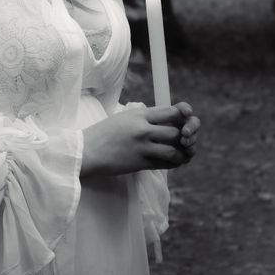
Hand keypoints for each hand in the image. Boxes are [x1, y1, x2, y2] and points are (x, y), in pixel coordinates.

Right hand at [80, 102, 198, 177]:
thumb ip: (145, 117)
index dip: (184, 114)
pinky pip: (165, 164)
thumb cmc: (104, 133)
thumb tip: (167, 119)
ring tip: (183, 153)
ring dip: (183, 152)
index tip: (186, 119)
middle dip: (185, 136)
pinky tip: (175, 161)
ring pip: (174, 150)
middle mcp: (143, 129)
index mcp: (139, 114)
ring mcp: (142, 147)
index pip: (172, 111)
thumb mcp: (124, 117)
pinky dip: (174, 162)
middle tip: (186, 139)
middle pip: (176, 131)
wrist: (87, 150)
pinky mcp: (140, 163)